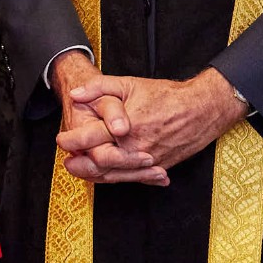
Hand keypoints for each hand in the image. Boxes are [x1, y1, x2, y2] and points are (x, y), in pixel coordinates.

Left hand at [50, 51, 164, 185]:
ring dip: (95, 175)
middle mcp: (135, 148)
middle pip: (99, 165)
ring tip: (81, 170)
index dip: (71, 141)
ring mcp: (147, 161)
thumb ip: (99, 87)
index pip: (89, 139)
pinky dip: (118, 178)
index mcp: (125, 127)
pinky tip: (108, 175)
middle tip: (68, 161)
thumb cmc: (166, 95)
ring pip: (115, 176)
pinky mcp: (158, 167)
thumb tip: (75, 94)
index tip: (61, 140)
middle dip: (79, 165)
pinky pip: (133, 179)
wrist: (201, 109)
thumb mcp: (129, 83)